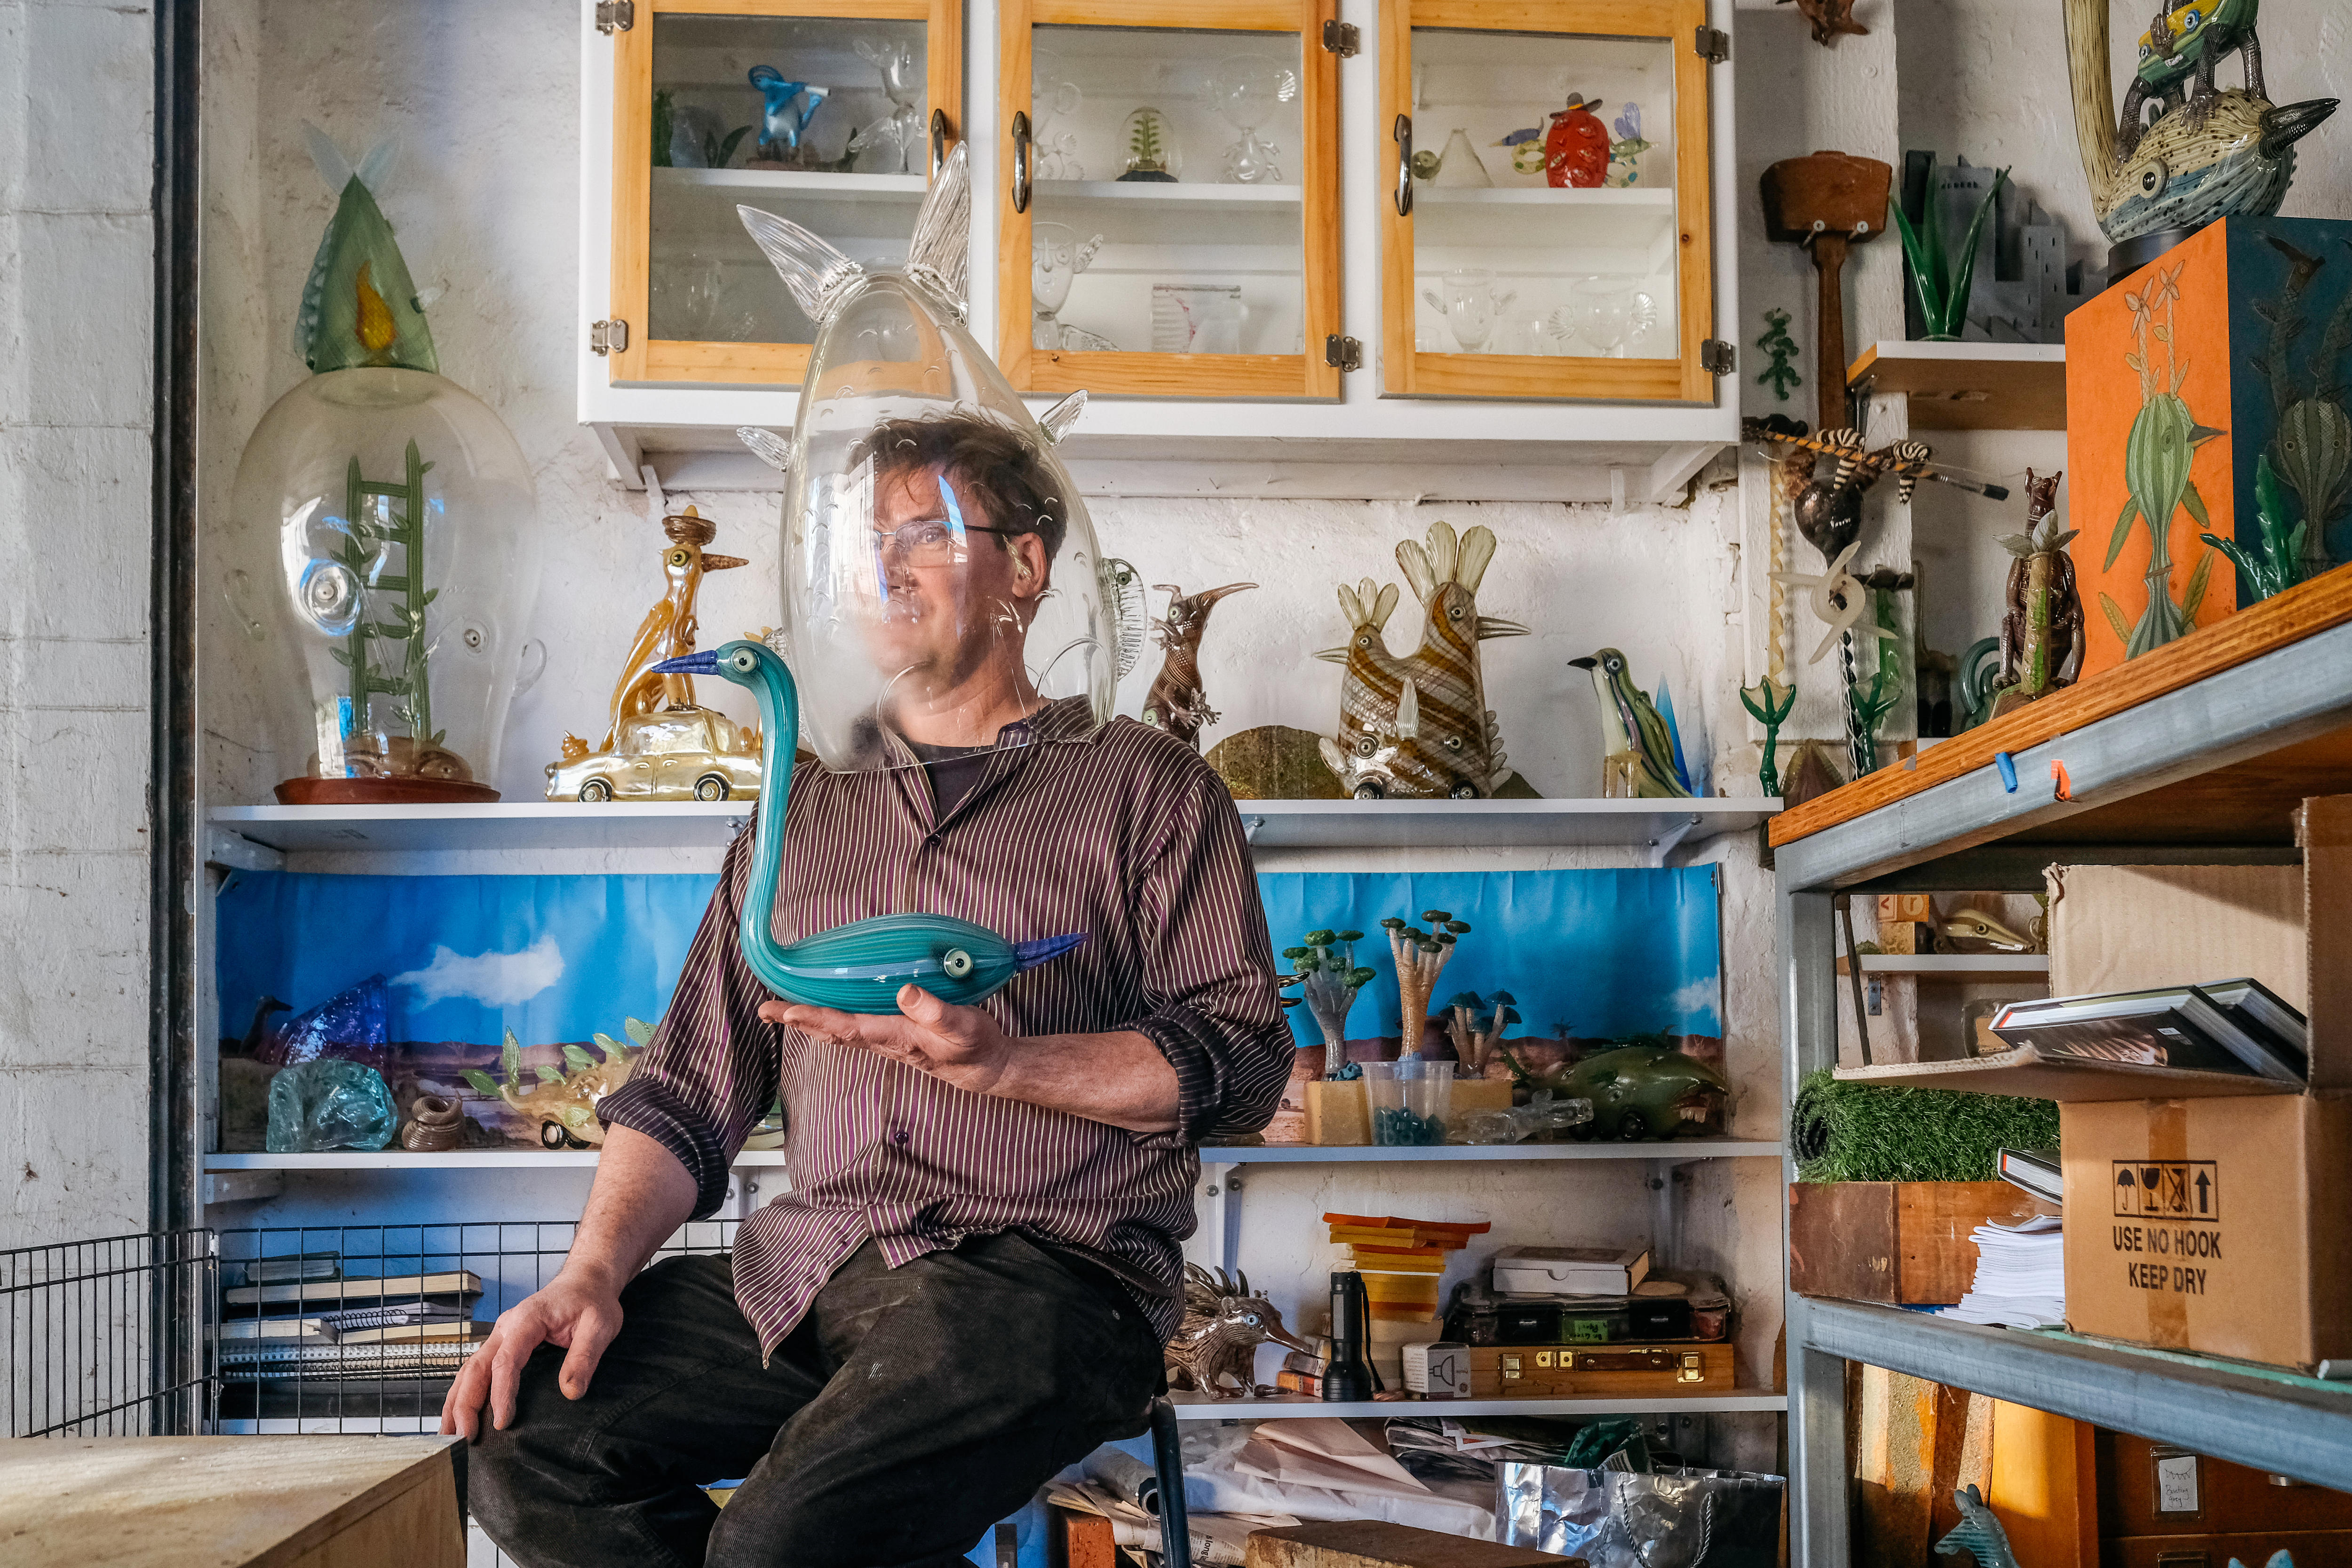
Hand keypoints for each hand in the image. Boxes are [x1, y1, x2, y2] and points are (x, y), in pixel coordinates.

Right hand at [439, 1268, 623, 1439]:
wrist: (586, 1282)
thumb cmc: (592, 1301)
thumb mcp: (600, 1326)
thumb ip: (585, 1357)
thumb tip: (570, 1392)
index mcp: (527, 1320)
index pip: (506, 1361)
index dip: (501, 1393)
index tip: (501, 1422)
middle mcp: (506, 1327)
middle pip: (476, 1367)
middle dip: (465, 1403)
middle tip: (464, 1437)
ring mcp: (501, 1335)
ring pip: (469, 1370)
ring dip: (457, 1401)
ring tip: (450, 1434)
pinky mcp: (502, 1344)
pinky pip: (477, 1369)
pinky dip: (464, 1392)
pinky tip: (459, 1414)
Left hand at [761, 984, 1011, 1095]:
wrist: (986, 1068)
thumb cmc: (975, 1046)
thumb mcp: (962, 1026)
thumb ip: (935, 1011)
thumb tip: (904, 992)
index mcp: (896, 1037)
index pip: (846, 1027)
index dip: (814, 1017)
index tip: (785, 1010)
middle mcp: (884, 1041)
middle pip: (833, 1032)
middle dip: (798, 1020)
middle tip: (765, 1009)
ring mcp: (886, 1041)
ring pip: (839, 1032)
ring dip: (809, 1021)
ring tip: (781, 1011)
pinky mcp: (893, 1036)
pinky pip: (852, 1029)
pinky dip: (830, 1021)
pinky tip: (822, 1014)